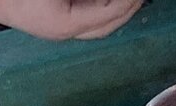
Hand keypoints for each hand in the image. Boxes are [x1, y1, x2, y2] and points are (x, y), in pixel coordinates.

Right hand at [0, 0, 143, 40]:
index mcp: (65, 22)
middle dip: (129, 6)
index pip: (113, 10)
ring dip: (116, 10)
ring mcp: (52, 28)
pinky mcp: (46, 20)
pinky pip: (82, 20)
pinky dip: (99, 10)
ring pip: (96, 26)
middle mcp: (62, 31)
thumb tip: (115, 0)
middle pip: (108, 26)